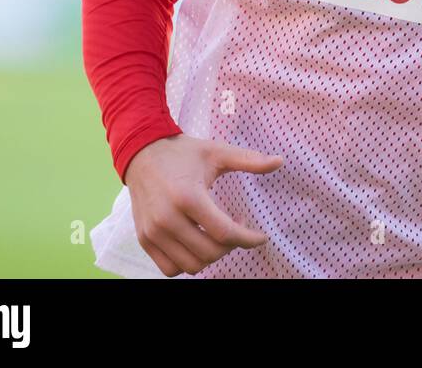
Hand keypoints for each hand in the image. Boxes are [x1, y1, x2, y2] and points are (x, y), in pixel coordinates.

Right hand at [124, 134, 282, 276]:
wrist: (141, 154)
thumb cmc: (183, 153)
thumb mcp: (217, 152)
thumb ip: (249, 160)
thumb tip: (280, 162)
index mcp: (188, 196)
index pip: (224, 233)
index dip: (248, 239)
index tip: (261, 237)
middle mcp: (167, 219)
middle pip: (209, 253)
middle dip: (232, 246)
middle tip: (238, 229)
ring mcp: (153, 232)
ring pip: (191, 266)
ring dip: (211, 257)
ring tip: (218, 236)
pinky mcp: (144, 239)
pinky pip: (170, 269)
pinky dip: (188, 263)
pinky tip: (198, 243)